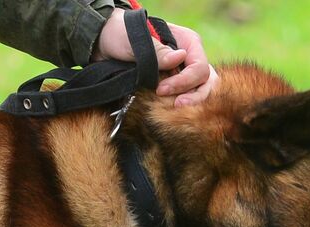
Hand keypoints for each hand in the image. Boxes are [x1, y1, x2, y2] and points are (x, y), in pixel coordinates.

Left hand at [92, 12, 218, 106]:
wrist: (103, 43)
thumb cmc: (120, 34)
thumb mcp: (136, 40)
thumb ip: (157, 52)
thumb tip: (179, 58)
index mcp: (187, 42)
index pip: (199, 67)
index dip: (184, 81)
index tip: (161, 89)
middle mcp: (188, 58)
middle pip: (206, 81)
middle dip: (194, 95)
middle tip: (176, 105)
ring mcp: (181, 72)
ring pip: (200, 90)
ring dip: (190, 101)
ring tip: (174, 108)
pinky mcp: (172, 85)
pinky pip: (185, 96)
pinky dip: (180, 104)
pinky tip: (167, 109)